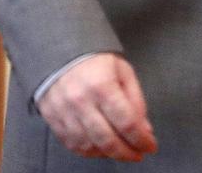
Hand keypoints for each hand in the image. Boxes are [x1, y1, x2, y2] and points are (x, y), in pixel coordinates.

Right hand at [40, 53, 158, 161]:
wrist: (60, 47)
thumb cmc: (95, 59)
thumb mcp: (123, 72)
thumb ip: (136, 102)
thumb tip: (144, 130)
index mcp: (102, 85)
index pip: (127, 124)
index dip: (142, 140)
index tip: (150, 146)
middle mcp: (80, 100)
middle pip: (108, 141)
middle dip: (128, 153)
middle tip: (137, 153)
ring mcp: (63, 109)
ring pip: (89, 146)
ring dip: (108, 153)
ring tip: (118, 149)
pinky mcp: (51, 115)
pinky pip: (70, 143)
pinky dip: (87, 150)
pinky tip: (98, 146)